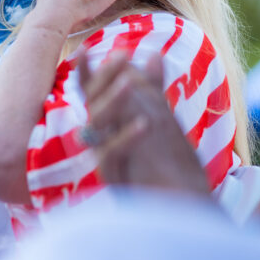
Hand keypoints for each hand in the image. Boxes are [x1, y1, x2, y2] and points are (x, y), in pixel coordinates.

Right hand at [76, 50, 209, 195]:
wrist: (174, 210)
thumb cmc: (162, 164)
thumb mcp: (158, 120)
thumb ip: (151, 89)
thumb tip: (153, 54)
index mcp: (107, 124)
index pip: (91, 93)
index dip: (86, 72)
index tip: (85, 49)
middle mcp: (100, 140)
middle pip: (93, 104)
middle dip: (104, 79)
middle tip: (119, 56)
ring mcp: (104, 158)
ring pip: (99, 126)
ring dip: (114, 102)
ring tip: (131, 82)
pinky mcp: (113, 178)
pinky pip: (114, 154)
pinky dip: (128, 137)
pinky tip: (146, 123)